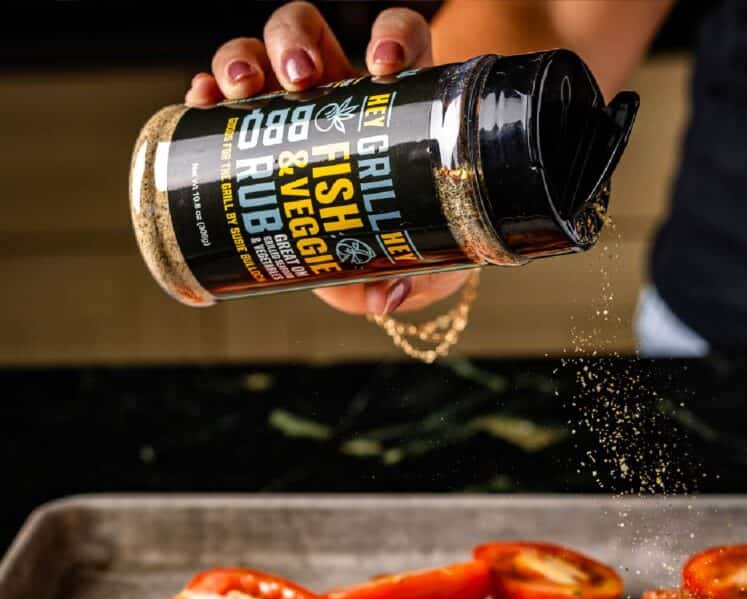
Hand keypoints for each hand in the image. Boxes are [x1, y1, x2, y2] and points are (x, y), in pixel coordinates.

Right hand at [184, 1, 474, 315]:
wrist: (388, 255)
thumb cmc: (417, 239)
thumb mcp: (424, 258)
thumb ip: (413, 274)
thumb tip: (387, 295)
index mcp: (397, 99)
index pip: (399, 39)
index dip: (392, 36)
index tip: (386, 66)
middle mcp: (342, 87)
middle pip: (311, 32)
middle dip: (297, 41)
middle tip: (301, 79)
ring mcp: (292, 103)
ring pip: (259, 49)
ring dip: (243, 57)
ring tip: (243, 89)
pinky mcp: (252, 128)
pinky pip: (219, 94)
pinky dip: (205, 91)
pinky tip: (199, 103)